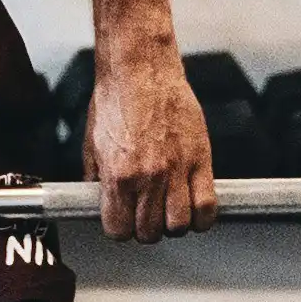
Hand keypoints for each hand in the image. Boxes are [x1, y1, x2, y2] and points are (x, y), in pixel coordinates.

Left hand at [83, 44, 216, 241]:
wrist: (140, 69)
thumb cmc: (116, 99)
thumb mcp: (92, 142)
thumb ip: (96, 176)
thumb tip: (97, 199)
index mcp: (118, 175)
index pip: (119, 230)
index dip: (120, 229)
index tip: (123, 221)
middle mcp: (148, 177)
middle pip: (151, 232)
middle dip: (146, 229)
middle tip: (146, 215)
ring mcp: (177, 170)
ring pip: (180, 225)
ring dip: (174, 225)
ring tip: (170, 211)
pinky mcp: (200, 159)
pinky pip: (208, 205)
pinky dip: (203, 217)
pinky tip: (195, 210)